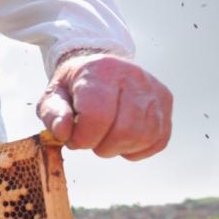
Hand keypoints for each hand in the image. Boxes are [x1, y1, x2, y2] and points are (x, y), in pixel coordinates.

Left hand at [36, 53, 172, 160]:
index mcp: (100, 70)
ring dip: (119, 149)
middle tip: (89, 139)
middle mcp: (133, 75)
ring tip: (104, 138)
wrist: (99, 68)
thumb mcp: (53, 95)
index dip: (83, 138)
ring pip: (143, 137)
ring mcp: (153, 88)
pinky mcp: (166, 102)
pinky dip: (136, 149)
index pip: (98, 116)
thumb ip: (53, 114)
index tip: (73, 138)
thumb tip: (63, 132)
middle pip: (124, 130)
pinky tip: (120, 139)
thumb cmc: (74, 86)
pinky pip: (157, 141)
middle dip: (102, 146)